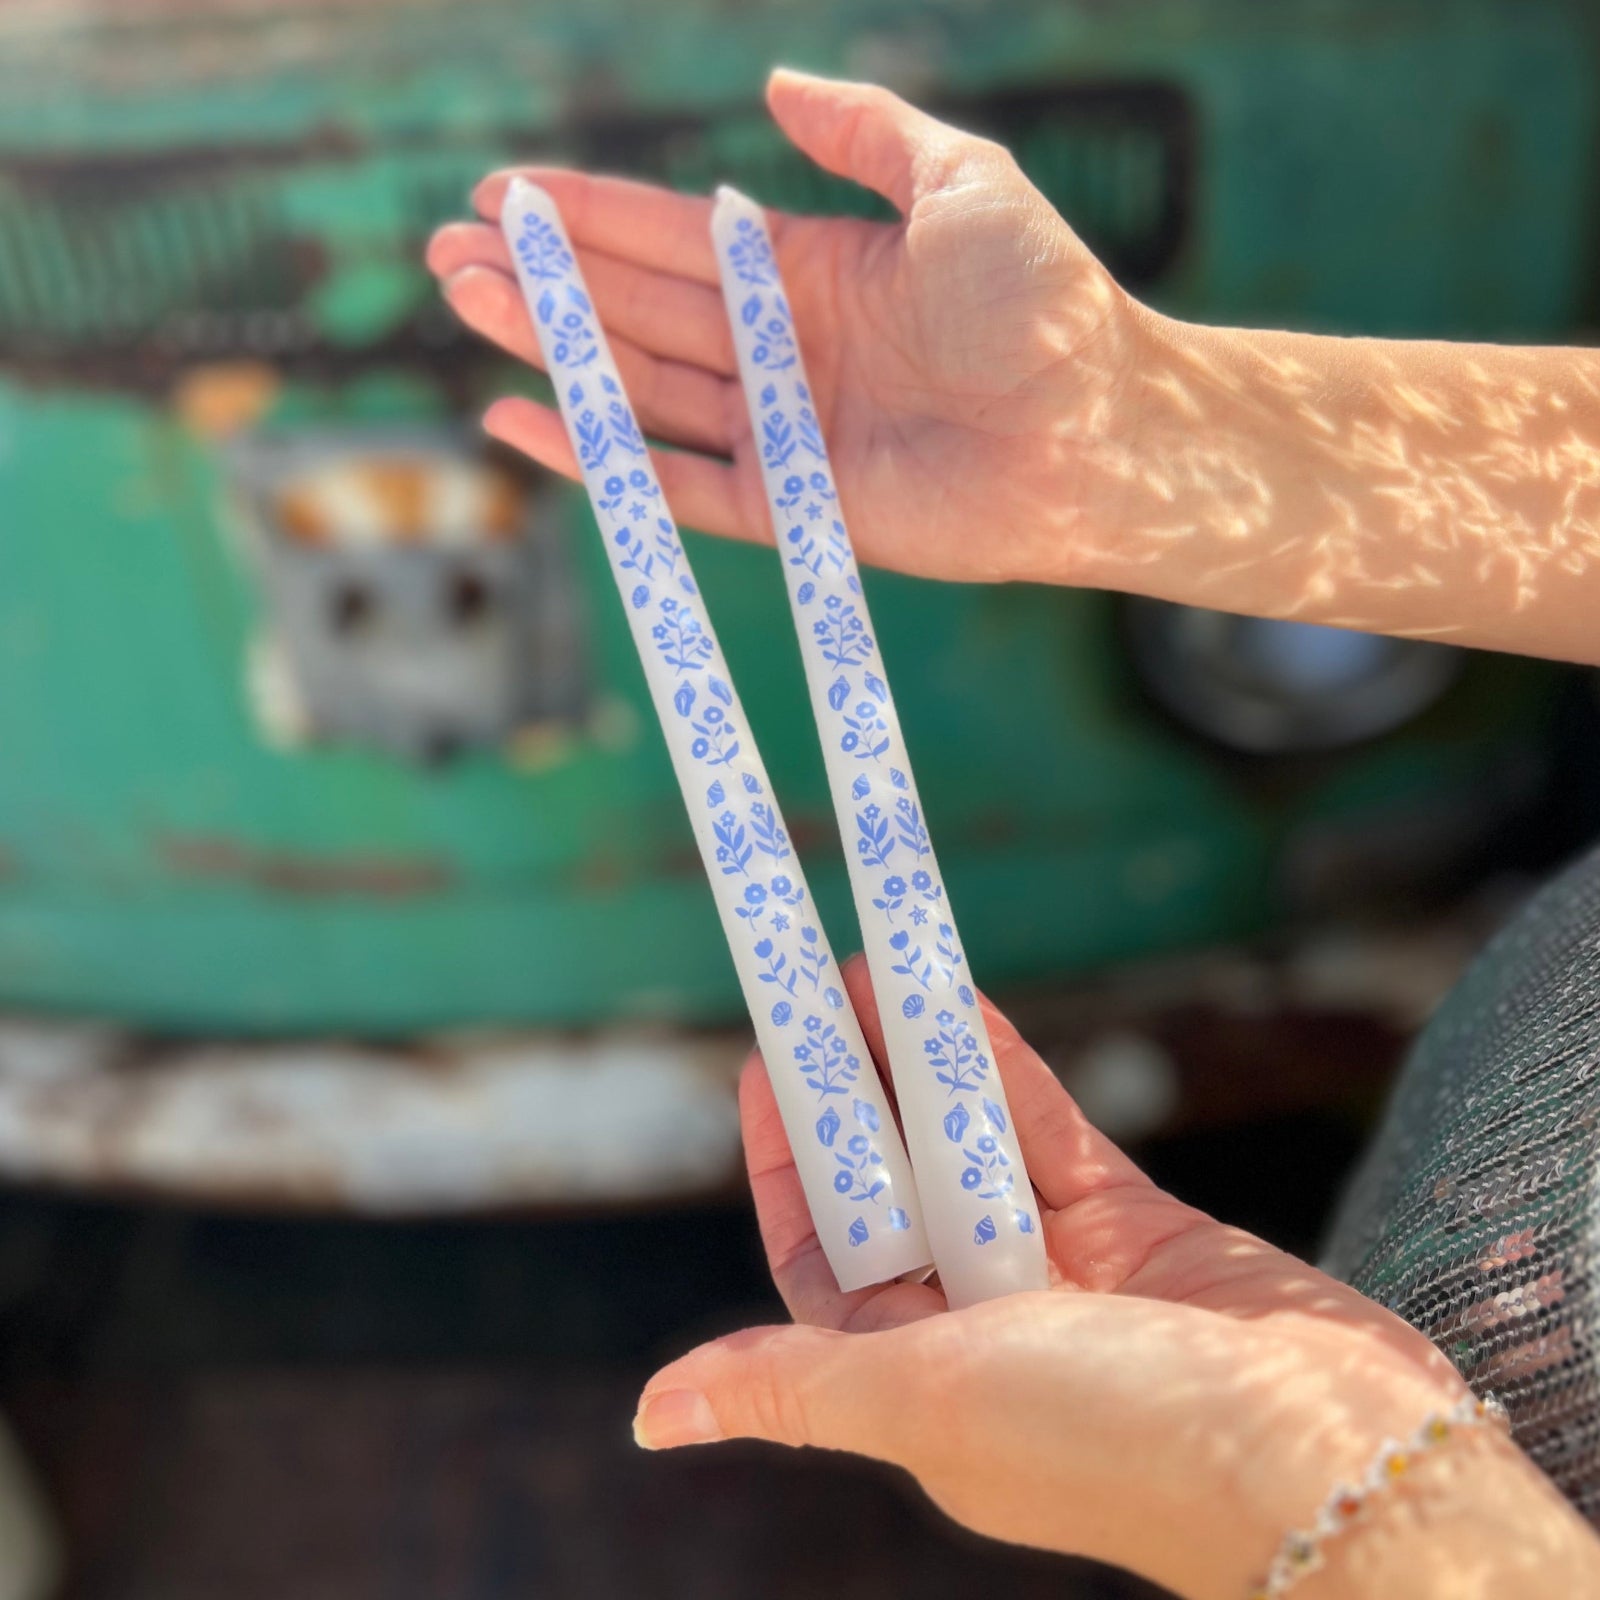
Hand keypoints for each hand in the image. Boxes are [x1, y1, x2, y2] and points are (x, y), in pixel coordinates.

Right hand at [426, 68, 1149, 585]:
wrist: (1100, 429)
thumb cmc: (1046, 300)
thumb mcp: (960, 178)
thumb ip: (864, 130)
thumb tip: (772, 85)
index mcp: (812, 271)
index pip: (674, 237)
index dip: (589, 215)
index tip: (505, 193)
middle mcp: (784, 352)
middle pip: (639, 310)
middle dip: (545, 280)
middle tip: (446, 254)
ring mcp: (783, 435)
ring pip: (641, 388)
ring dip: (552, 351)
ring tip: (467, 306)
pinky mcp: (790, 512)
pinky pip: (674, 487)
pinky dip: (600, 461)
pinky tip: (523, 420)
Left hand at [629, 955, 1524, 1599]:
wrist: (1322, 1457)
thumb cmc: (1107, 1442)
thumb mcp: (926, 1402)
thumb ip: (793, 1384)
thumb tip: (645, 1418)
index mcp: (915, 1381)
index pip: (819, 1255)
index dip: (786, 1161)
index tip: (765, 1067)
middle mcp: (981, 1328)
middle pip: (893, 1184)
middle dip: (855, 1090)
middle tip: (817, 989)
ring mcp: (1063, 1276)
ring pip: (969, 1147)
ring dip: (923, 1062)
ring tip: (872, 968)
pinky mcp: (1140, 1230)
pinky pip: (1051, 1133)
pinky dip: (1008, 1071)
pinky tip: (961, 1004)